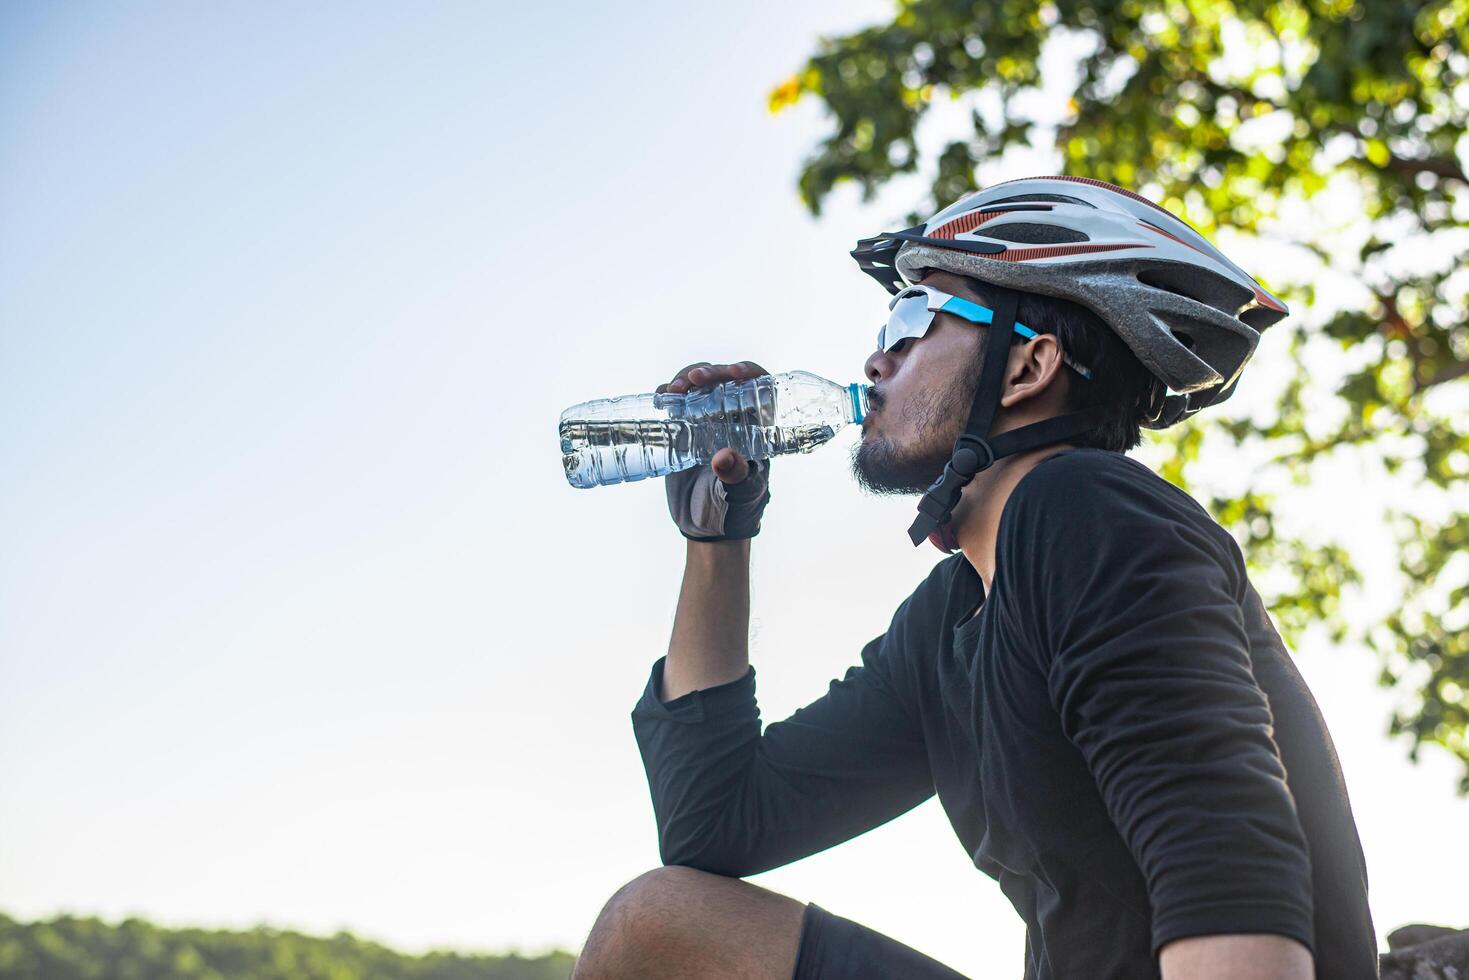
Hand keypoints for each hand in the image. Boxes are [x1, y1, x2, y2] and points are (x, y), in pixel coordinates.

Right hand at [658, 361, 773, 540]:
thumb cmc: (734, 510)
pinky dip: (668, 394)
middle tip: (691, 380)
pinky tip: (661, 397)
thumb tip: (723, 457)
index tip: (733, 373)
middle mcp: (733, 419)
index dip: (749, 372)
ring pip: (699, 387)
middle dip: (708, 373)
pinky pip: (677, 402)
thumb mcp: (739, 493)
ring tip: (671, 392)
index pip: (759, 387)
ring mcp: (707, 421)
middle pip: (724, 380)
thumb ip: (735, 476)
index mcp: (756, 427)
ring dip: (684, 380)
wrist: (706, 527)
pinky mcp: (684, 429)